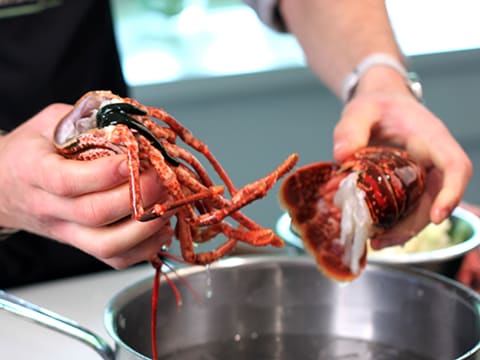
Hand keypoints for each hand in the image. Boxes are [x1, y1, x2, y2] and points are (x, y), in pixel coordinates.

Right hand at [0, 103, 172, 267]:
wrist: (3, 185)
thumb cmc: (29, 152)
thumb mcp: (49, 122)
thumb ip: (85, 119)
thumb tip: (131, 121)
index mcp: (35, 172)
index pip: (68, 181)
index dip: (103, 174)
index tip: (132, 160)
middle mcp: (50, 208)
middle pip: (94, 215)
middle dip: (137, 198)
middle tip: (162, 179)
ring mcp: (67, 231)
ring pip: (106, 246)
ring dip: (145, 229)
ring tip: (168, 205)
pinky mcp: (82, 244)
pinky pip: (115, 258)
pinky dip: (144, 248)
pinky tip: (161, 227)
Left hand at [333, 68, 471, 245]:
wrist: (377, 105)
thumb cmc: (375, 105)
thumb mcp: (360, 110)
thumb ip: (351, 128)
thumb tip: (342, 155)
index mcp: (431, 138)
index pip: (455, 166)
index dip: (451, 193)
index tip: (437, 217)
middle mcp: (432, 160)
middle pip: (438, 197)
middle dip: (417, 224)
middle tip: (385, 240)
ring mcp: (421, 174)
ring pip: (422, 208)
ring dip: (403, 229)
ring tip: (375, 242)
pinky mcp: (407, 184)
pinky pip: (407, 207)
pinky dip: (393, 222)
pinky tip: (372, 232)